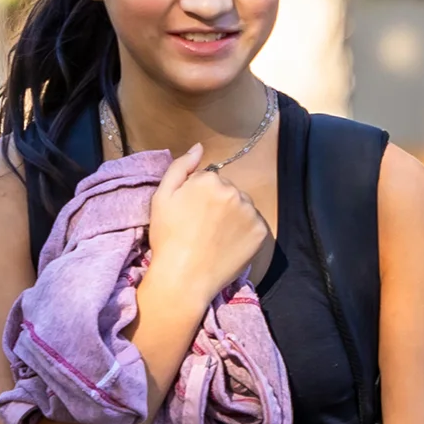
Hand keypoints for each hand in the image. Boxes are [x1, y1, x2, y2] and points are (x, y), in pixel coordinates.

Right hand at [145, 145, 267, 306]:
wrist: (184, 276)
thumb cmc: (168, 236)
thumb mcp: (162, 197)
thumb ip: (181, 167)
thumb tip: (199, 147)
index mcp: (210, 179)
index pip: (210, 180)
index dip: (198, 197)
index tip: (190, 214)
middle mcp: (234, 191)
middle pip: (229, 191)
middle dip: (218, 203)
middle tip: (201, 227)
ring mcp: (250, 212)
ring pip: (243, 207)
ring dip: (233, 216)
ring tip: (215, 237)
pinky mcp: (261, 232)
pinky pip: (254, 224)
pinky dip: (244, 232)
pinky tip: (228, 244)